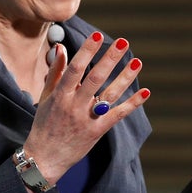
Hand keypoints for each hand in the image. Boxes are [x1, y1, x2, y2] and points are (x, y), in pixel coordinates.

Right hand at [23, 32, 149, 186]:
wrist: (45, 158)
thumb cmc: (45, 124)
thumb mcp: (45, 97)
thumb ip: (55, 72)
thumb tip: (61, 48)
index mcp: (60, 95)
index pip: (75, 69)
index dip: (87, 51)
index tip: (98, 35)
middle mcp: (74, 106)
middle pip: (95, 79)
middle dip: (109, 59)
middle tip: (123, 42)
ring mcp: (87, 119)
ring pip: (110, 95)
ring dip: (125, 78)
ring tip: (137, 61)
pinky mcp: (98, 131)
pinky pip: (118, 115)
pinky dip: (132, 104)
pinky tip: (146, 92)